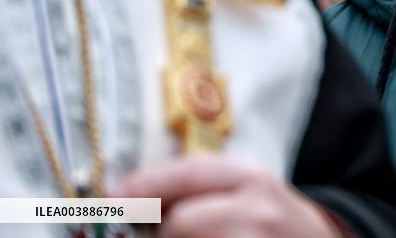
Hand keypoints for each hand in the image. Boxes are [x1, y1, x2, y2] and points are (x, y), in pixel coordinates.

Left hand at [114, 154, 342, 237]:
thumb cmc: (274, 219)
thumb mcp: (248, 190)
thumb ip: (203, 187)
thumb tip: (132, 195)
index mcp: (251, 176)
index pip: (188, 174)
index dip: (144, 184)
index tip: (110, 194)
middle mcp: (257, 206)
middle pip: (182, 220)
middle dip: (162, 231)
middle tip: (159, 231)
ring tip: (192, 235)